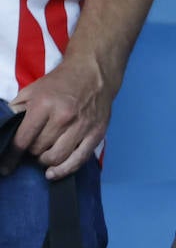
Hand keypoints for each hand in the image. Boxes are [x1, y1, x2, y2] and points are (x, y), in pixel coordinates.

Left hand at [1, 55, 110, 178]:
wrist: (93, 75)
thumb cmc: (61, 82)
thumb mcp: (33, 89)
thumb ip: (18, 108)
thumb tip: (8, 127)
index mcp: (44, 105)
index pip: (24, 138)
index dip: (13, 155)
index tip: (6, 167)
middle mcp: (63, 118)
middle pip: (39, 149)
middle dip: (31, 153)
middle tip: (32, 149)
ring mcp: (81, 128)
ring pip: (57, 158)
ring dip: (45, 162)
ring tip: (43, 157)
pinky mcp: (95, 135)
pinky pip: (78, 160)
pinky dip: (64, 170)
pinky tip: (54, 173)